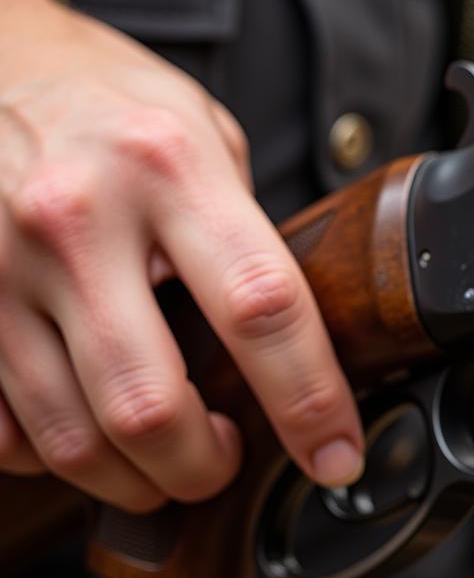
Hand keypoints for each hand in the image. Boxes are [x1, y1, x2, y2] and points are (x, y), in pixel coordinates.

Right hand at [0, 0, 362, 511]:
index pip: (260, 309)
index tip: (337, 455)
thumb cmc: (113, 99)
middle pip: (151, 403)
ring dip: (134, 478)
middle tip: (225, 459)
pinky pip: (3, 427)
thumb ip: (242, 230)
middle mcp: (79, 219)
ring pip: (72, 435)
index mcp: (171, 167)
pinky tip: (91, 432)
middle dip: (202, 466)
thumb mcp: (204, 131)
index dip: (309, 401)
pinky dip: (56, 454)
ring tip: (168, 461)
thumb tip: (284, 339)